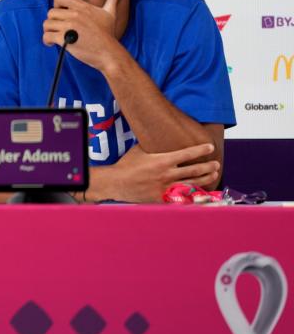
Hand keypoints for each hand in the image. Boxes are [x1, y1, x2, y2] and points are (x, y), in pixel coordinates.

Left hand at [43, 0, 124, 71]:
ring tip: (54, 36)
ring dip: (48, 31)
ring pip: (47, 24)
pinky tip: (52, 43)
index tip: (61, 13)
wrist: (108, 53)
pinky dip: (46, 40)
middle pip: (51, 12)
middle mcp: (75, 14)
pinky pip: (46, 36)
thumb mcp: (111, 11)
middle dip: (52, 21)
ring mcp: (69, 26)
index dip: (57, 4)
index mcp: (83, 7)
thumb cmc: (108, 34)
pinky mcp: (64, 39)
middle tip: (57, 28)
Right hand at [101, 143, 219, 202]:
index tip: (210, 147)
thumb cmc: (126, 164)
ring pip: (192, 183)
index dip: (201, 150)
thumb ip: (153, 145)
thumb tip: (160, 136)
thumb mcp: (139, 150)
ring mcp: (165, 187)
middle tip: (216, 164)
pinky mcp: (162, 198)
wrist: (116, 182)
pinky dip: (193, 194)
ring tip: (213, 174)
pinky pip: (181, 197)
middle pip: (194, 170)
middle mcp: (167, 174)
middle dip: (208, 166)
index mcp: (162, 160)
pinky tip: (200, 192)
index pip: (187, 153)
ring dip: (205, 179)